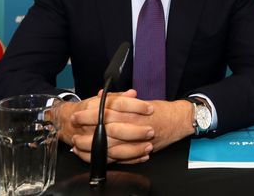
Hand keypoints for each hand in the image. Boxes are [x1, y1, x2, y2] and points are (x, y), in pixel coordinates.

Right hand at [60, 89, 154, 163]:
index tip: (150, 108)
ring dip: (133, 149)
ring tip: (149, 147)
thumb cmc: (88, 110)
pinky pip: (112, 160)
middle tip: (151, 131)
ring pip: (114, 148)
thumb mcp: (102, 100)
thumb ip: (118, 97)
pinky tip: (141, 157)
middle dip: (135, 131)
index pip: (118, 105)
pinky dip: (127, 160)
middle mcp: (95, 126)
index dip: (136, 106)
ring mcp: (94, 142)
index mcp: (98, 109)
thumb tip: (133, 93)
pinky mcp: (96, 154)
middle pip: (116, 129)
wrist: (67, 123)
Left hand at [70, 96, 194, 162]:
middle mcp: (134, 126)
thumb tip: (105, 96)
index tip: (78, 114)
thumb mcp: (141, 101)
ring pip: (111, 146)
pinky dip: (106, 158)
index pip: (107, 112)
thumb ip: (122, 99)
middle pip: (105, 130)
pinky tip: (95, 157)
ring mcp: (136, 141)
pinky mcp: (139, 151)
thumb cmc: (161, 110)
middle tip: (74, 131)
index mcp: (133, 112)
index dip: (90, 114)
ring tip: (79, 146)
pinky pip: (120, 158)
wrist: (179, 120)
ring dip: (93, 147)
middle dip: (87, 131)